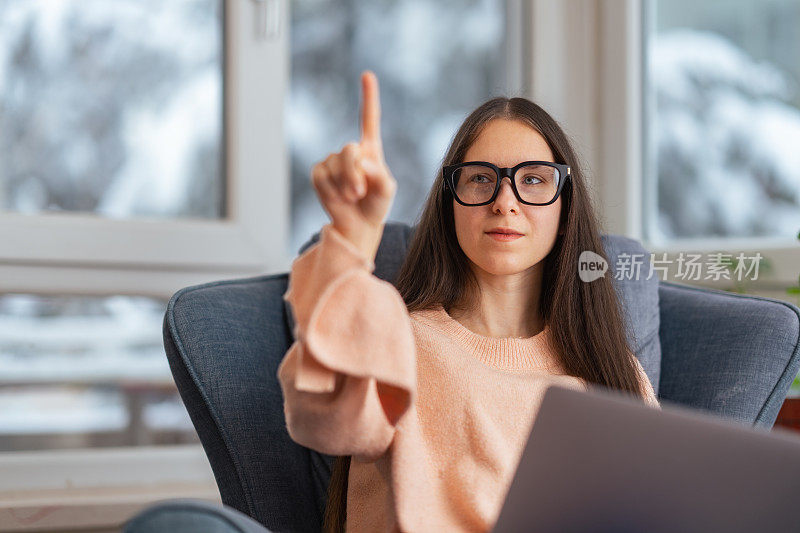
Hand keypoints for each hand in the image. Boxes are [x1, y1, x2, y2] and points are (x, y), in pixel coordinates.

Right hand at [310, 70, 396, 260]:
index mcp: (370, 149)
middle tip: (359, 193)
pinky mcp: (319, 173)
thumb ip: (379, 175)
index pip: (369, 118)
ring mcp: (333, 161)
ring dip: (344, 186)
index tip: (367, 75)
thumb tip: (360, 163)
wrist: (358, 225)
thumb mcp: (387, 191)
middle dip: (353, 173)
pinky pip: (321, 177)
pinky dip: (330, 190)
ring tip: (352, 198)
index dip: (368, 96)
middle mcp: (351, 152)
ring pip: (334, 166)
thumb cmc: (376, 205)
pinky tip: (338, 198)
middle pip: (348, 151)